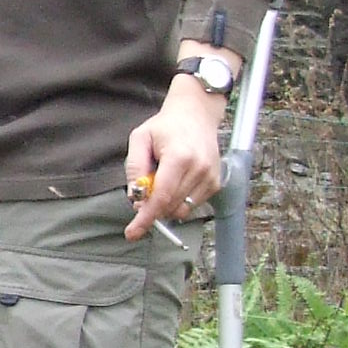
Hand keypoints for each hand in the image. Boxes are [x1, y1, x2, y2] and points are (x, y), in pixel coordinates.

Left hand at [125, 77, 227, 238]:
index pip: (162, 197)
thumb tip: (136, 197)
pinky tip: (176, 181)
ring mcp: (210, 177)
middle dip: (151, 207)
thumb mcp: (140, 138)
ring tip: (163, 179)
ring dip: (166, 204)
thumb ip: (134, 167)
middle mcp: (199, 169)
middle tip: (143, 191)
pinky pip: (192, 205)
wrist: (196, 114)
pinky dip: (179, 200)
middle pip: (170, 206)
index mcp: (180, 157)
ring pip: (181, 210)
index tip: (132, 233)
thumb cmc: (165, 126)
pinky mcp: (215, 183)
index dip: (145, 218)